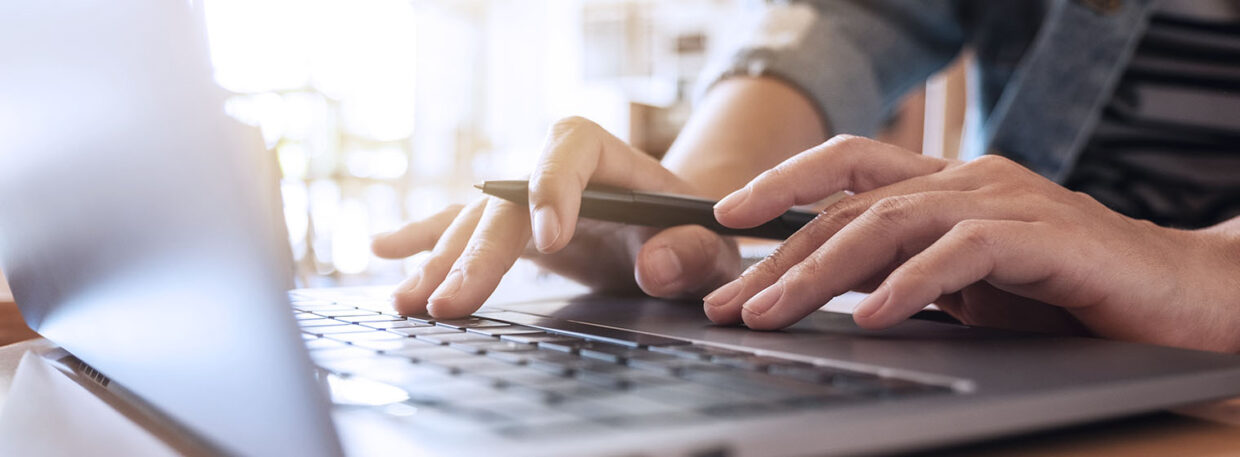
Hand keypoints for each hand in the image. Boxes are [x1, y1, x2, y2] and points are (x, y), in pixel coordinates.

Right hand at [371, 117, 740, 317]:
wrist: (676, 232)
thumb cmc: (692, 232)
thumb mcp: (710, 246)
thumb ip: (693, 253)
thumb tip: (656, 266)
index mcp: (606, 157)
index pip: (570, 149)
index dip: (555, 188)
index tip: (552, 241)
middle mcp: (552, 170)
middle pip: (505, 199)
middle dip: (476, 253)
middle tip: (452, 303)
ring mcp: (523, 198)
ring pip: (473, 222)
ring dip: (438, 263)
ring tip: (408, 302)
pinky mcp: (509, 227)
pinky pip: (459, 228)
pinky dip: (423, 241)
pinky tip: (383, 250)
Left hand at [703, 135, 1239, 351]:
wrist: (1179, 296)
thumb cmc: (1067, 292)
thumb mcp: (968, 282)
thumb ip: (908, 272)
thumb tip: (833, 293)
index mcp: (946, 185)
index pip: (848, 169)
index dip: (783, 185)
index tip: (726, 218)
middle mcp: (968, 181)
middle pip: (852, 207)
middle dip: (782, 256)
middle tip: (731, 300)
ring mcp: (1006, 203)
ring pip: (891, 224)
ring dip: (823, 273)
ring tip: (775, 311)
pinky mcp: (1043, 238)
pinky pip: (961, 254)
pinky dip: (910, 284)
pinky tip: (871, 316)